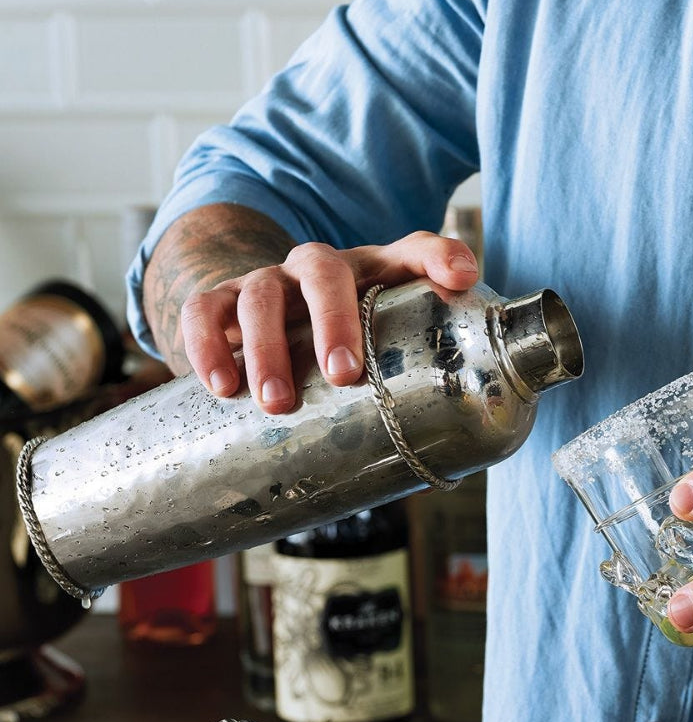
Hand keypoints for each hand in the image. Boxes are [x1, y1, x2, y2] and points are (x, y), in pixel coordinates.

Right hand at [179, 230, 478, 413]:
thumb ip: (408, 392)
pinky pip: (202, 309)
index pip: (413, 250)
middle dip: (334, 321)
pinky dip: (206, 344)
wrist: (265, 324)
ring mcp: (266, 283)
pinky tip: (218, 387)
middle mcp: (318, 269)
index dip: (440, 257)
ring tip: (275, 402)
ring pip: (261, 295)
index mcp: (372, 274)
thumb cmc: (339, 346)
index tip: (460, 279)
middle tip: (344, 375)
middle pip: (324, 273)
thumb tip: (428, 471)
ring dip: (267, 347)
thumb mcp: (375, 357)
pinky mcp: (219, 302)